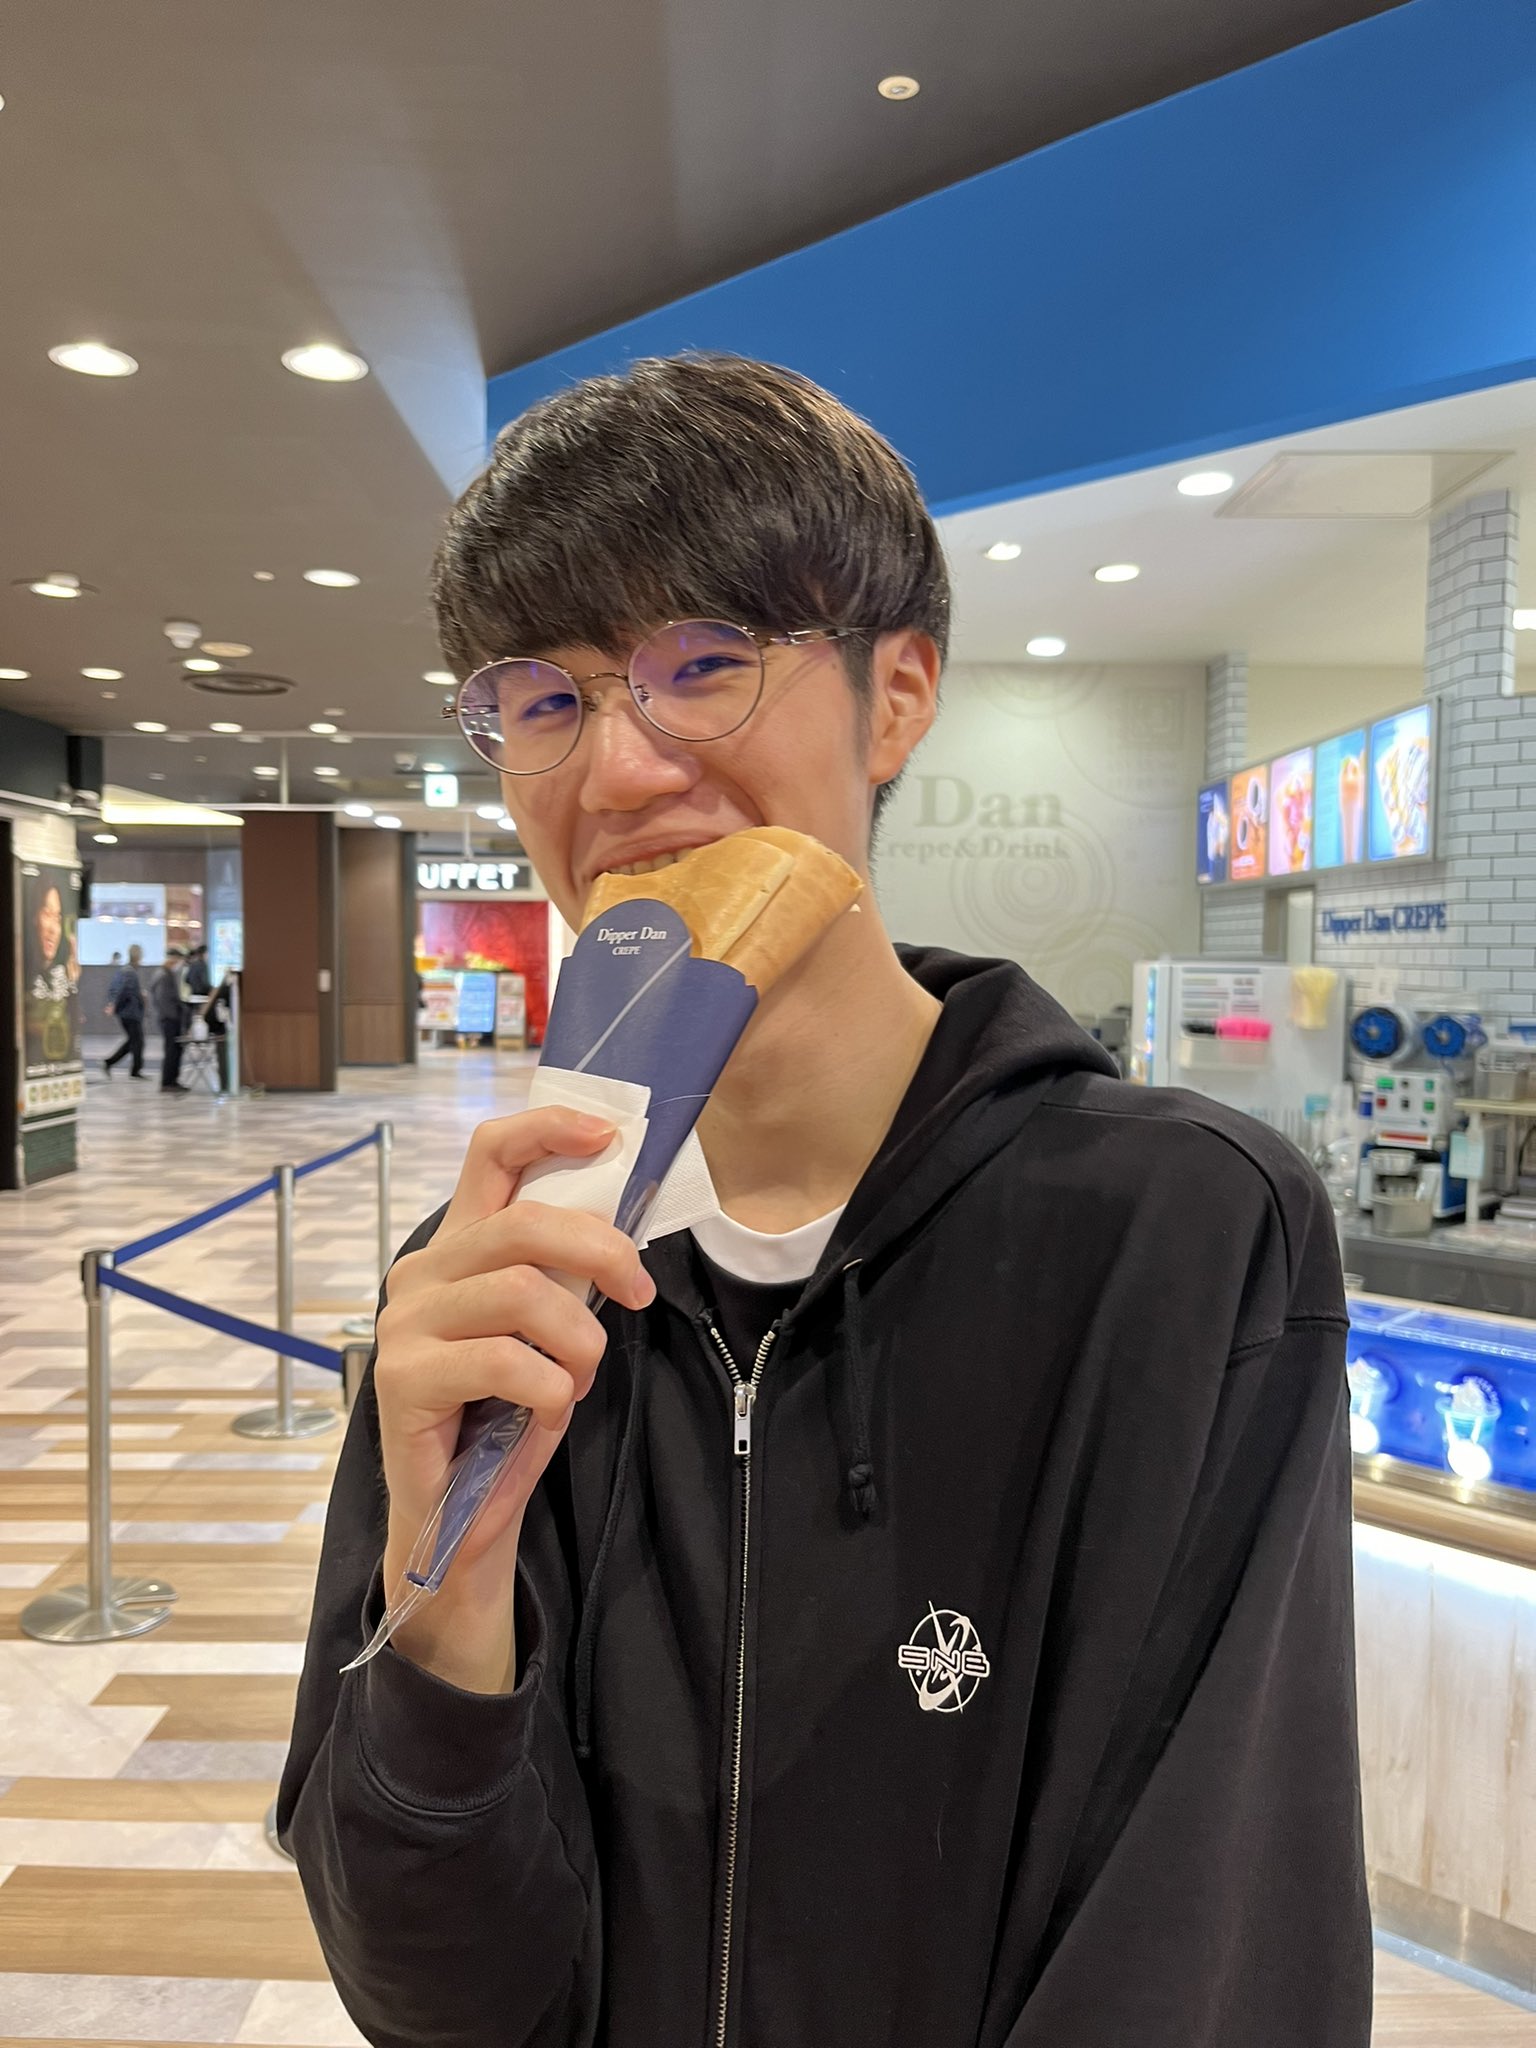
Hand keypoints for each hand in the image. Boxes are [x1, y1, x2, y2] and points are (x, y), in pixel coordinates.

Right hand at [374, 1106, 654, 1691]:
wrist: (460, 1517)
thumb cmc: (508, 1415)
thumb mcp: (547, 1328)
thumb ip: (562, 1273)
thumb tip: (623, 1231)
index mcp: (460, 1246)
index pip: (490, 1154)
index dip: (547, 1129)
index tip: (607, 1134)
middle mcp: (423, 1271)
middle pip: (524, 1224)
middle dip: (601, 1253)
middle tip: (640, 1296)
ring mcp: (405, 1322)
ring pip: (522, 1293)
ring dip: (578, 1341)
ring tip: (579, 1379)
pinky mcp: (401, 1377)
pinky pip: (505, 1362)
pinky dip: (550, 1390)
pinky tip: (547, 1413)